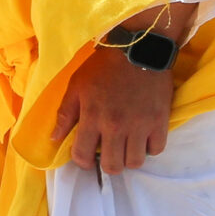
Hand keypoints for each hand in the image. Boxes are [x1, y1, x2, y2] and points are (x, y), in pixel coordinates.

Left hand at [53, 0, 198, 173]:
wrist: (139, 48)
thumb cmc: (104, 67)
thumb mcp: (77, 85)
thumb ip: (65, 113)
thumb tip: (54, 138)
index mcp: (93, 117)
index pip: (83, 156)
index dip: (82, 161)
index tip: (86, 156)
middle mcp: (116, 126)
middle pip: (112, 166)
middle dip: (106, 164)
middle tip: (108, 152)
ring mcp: (140, 126)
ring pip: (135, 163)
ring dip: (128, 158)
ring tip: (126, 146)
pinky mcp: (160, 121)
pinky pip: (156, 150)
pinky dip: (149, 147)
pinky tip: (142, 137)